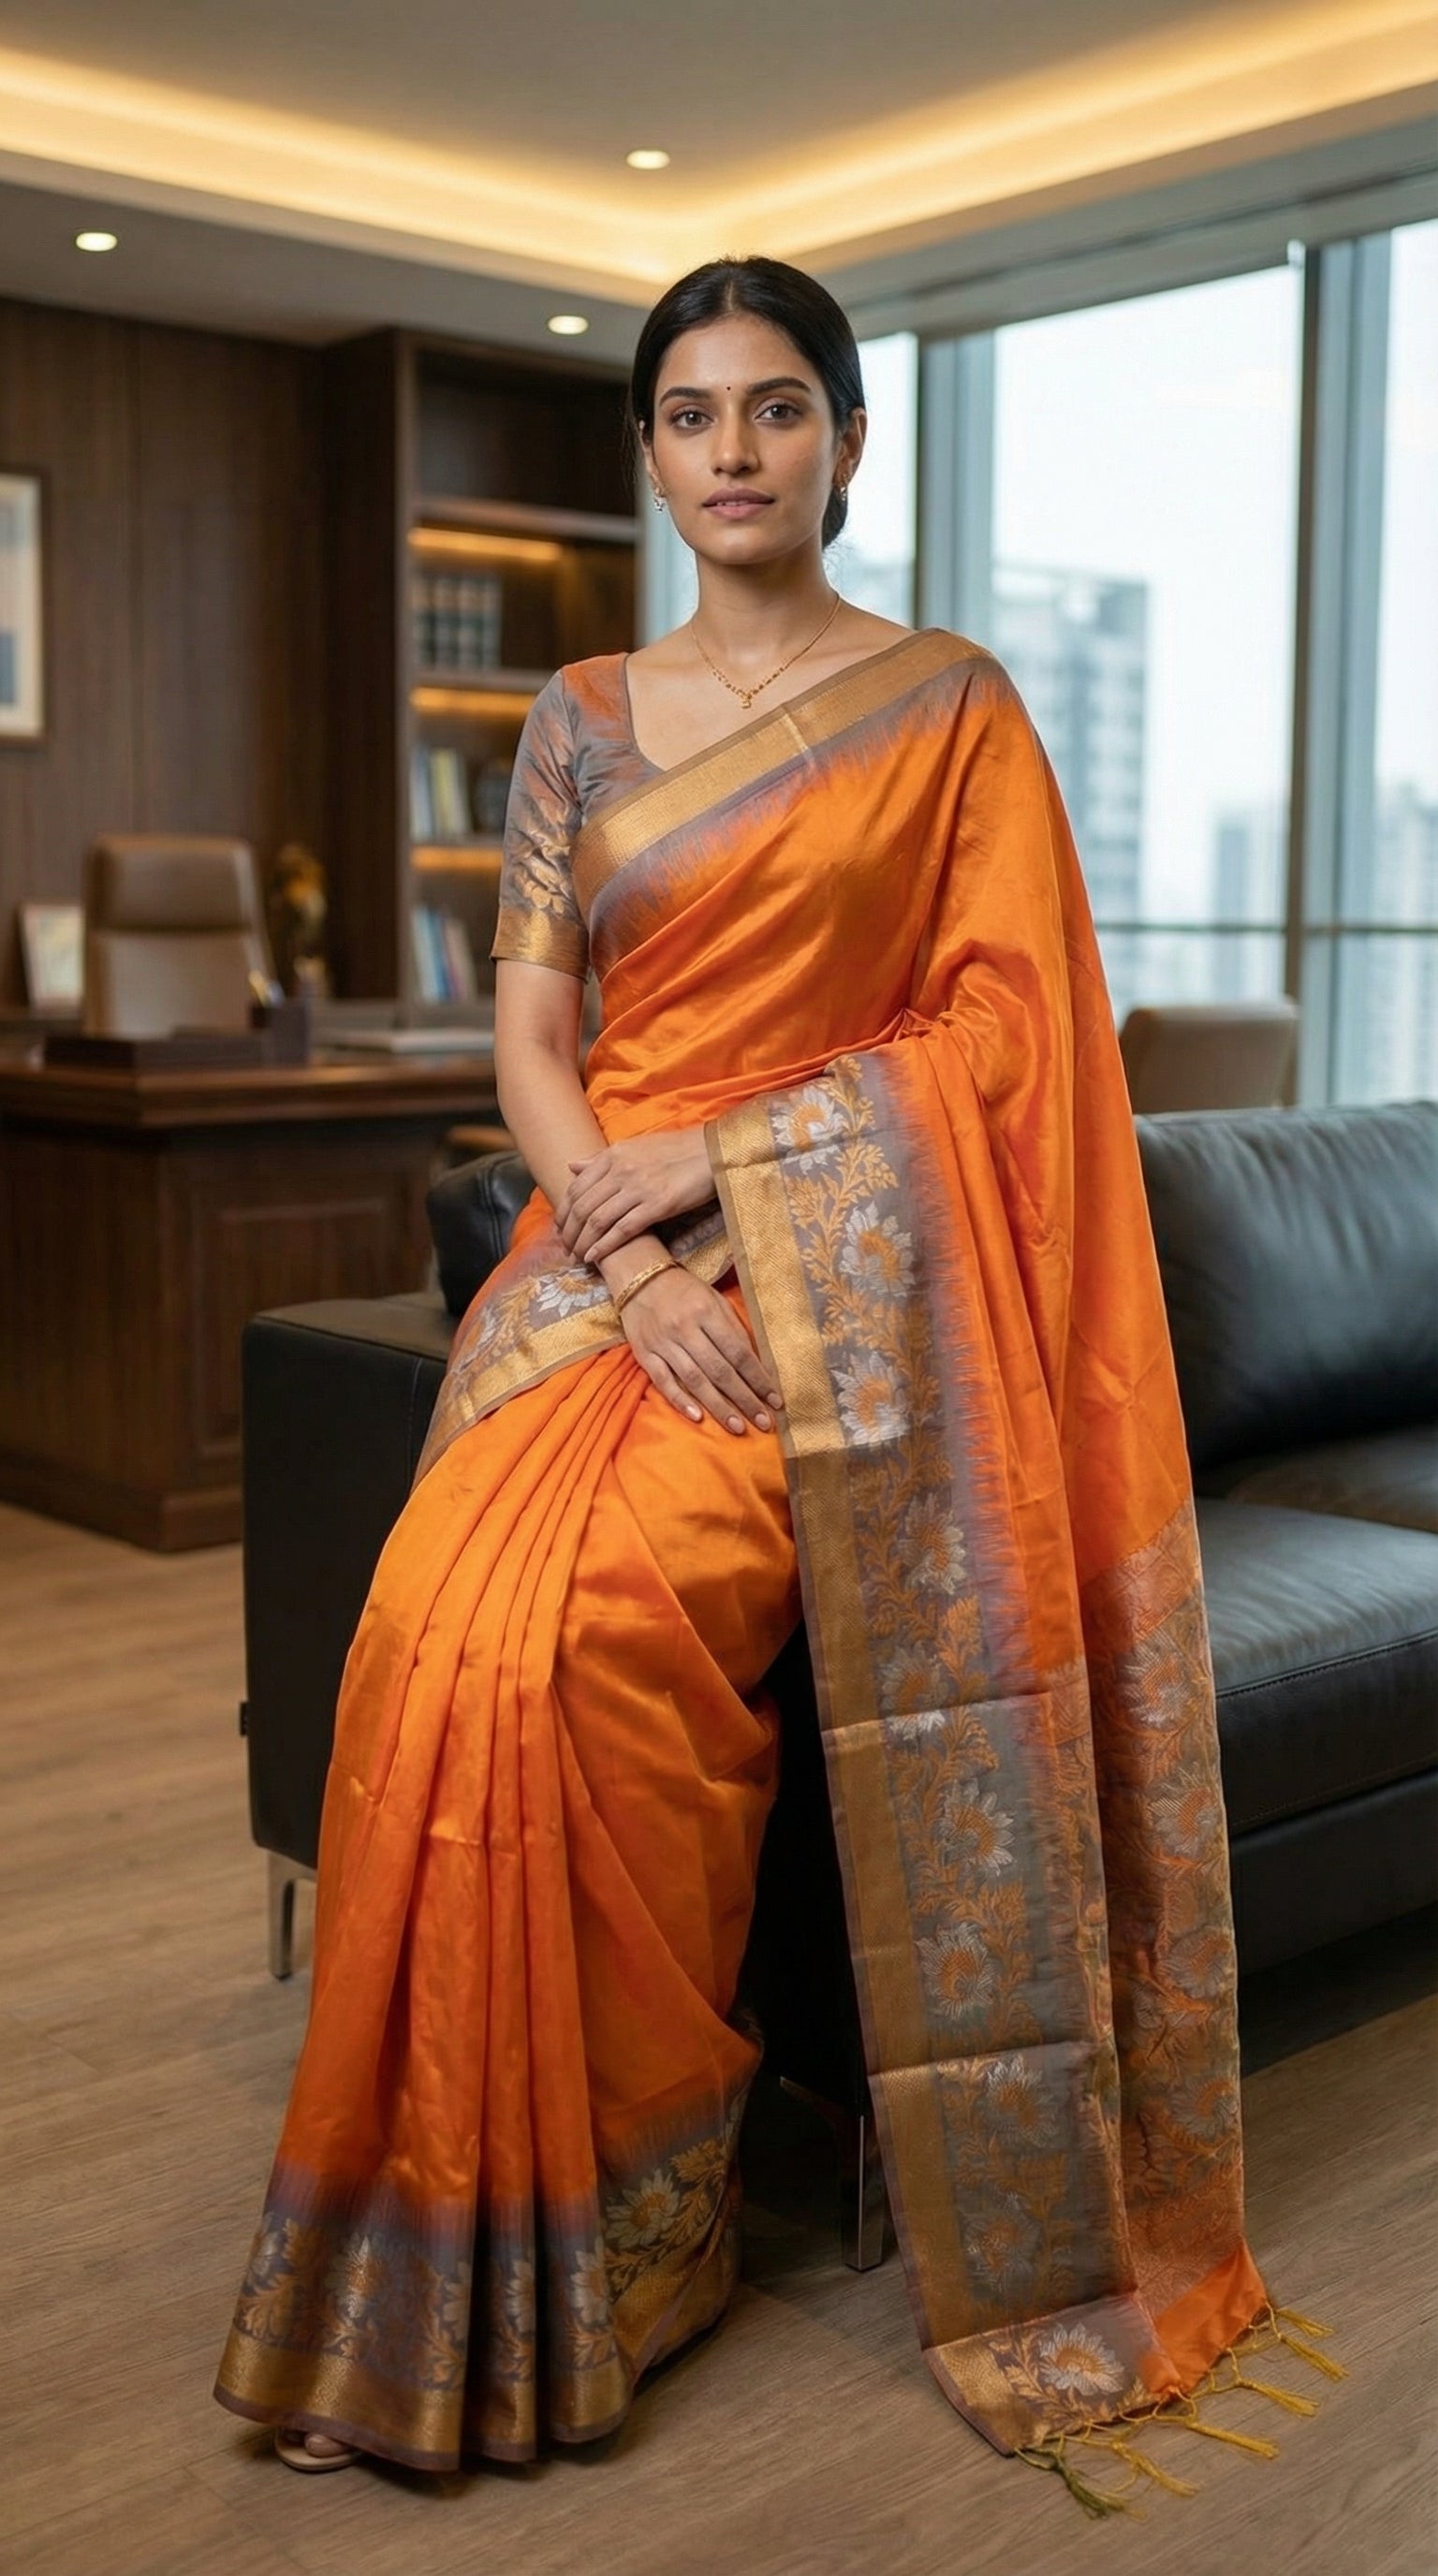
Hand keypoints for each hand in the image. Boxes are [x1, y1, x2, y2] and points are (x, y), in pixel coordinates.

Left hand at [556, 1130, 714, 1264]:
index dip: (563, 1212)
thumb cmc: (676, 1150)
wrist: (712, 1152)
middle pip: (582, 1207)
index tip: (560, 1228)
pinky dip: (604, 1246)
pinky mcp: (658, 1205)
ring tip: (577, 1256)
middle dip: (569, 1232)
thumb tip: (572, 1167)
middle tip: (565, 1249)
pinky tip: (594, 1257)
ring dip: (583, 1242)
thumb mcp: (634, 1147)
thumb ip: (601, 1159)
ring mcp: (638, 1188)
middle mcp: (621, 1170)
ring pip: (598, 1220)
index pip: (576, 1188)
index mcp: (613, 1155)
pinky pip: (623, 1229)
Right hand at [620, 1267, 782, 1436]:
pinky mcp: (644, 1354)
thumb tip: (755, 1363)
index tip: (775, 1400)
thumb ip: (734, 1329)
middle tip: (763, 1423)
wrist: (638, 1278)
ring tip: (738, 1427)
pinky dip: (680, 1400)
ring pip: (694, 1380)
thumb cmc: (685, 1291)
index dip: (759, 1379)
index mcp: (707, 1312)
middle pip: (720, 1371)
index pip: (739, 1353)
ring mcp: (663, 1343)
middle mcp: (685, 1329)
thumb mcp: (714, 1299)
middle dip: (744, 1399)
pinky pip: (663, 1381)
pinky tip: (698, 1417)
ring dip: (718, 1406)